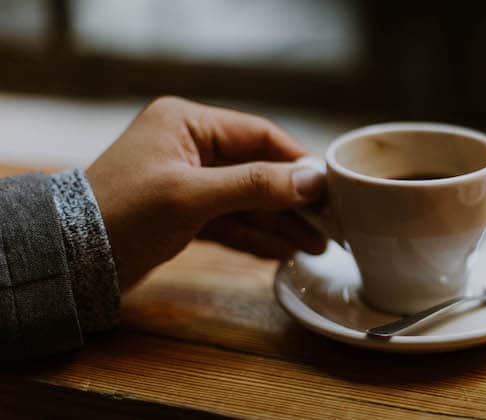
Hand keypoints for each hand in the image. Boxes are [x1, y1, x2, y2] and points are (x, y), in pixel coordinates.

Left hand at [86, 97, 325, 291]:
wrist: (71, 259)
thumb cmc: (122, 214)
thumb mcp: (191, 195)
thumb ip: (254, 185)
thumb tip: (313, 180)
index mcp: (188, 123)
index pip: (259, 135)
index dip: (297, 161)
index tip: (330, 187)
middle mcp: (192, 148)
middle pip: (258, 170)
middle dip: (293, 200)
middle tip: (330, 223)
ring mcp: (190, 182)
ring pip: (248, 200)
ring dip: (280, 223)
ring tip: (317, 245)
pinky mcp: (187, 214)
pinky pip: (232, 222)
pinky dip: (256, 237)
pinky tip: (285, 251)